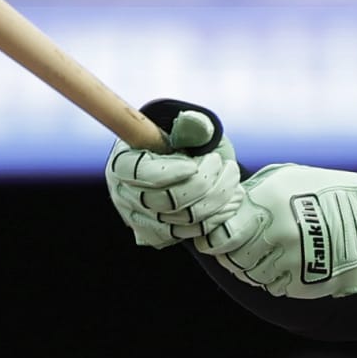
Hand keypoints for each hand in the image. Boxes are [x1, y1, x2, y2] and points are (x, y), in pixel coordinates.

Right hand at [104, 107, 238, 247]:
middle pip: (164, 201)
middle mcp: (124, 194)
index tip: (195, 164)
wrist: (190, 167)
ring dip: (216, 200)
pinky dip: (214, 219)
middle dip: (203, 183)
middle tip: (223, 164)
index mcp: (123, 162)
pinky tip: (229, 202)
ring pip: (181, 220)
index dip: (170, 172)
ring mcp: (139, 218)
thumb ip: (193, 125)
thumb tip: (195, 122)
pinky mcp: (157, 235)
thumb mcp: (189, 129)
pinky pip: (188, 234)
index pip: (140, 173)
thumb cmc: (184, 144)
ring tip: (233, 180)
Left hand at [200, 162, 356, 297]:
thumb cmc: (329, 192)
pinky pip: (275, 287)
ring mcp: (292, 261)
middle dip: (234, 253)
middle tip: (245, 246)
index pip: (220, 234)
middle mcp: (277, 234)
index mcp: (268, 204)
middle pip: (233, 259)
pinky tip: (289, 263)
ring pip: (252, 275)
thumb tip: (224, 205)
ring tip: (271, 252)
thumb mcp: (287, 177)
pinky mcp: (307, 282)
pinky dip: (276, 278)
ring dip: (255, 266)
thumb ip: (252, 192)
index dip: (216, 238)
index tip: (219, 236)